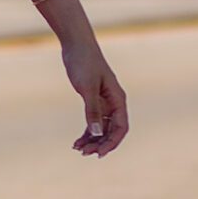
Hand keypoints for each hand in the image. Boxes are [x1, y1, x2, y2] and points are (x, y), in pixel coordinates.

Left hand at [62, 32, 128, 157]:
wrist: (76, 45)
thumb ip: (92, 110)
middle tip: (84, 153)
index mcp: (118, 99)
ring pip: (102, 127)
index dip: (112, 142)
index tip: (99, 153)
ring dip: (93, 140)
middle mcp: (114, 102)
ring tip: (79, 150)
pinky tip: (77, 141)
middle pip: (111, 130)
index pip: (121, 127)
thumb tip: (96, 133)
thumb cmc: (84, 63)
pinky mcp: (93, 99)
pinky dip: (87, 132)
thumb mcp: (87, 88)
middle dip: (100, 143)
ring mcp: (104, 102)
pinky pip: (93, 121)